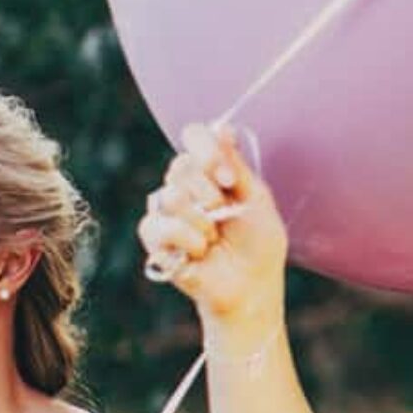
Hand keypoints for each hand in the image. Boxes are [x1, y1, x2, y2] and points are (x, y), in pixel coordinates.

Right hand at [138, 123, 288, 334]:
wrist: (250, 285)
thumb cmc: (259, 244)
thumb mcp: (256, 200)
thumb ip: (237, 166)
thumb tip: (224, 127)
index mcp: (212, 171)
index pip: (195, 136)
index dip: (208, 152)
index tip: (230, 179)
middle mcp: (185, 184)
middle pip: (180, 165)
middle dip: (211, 194)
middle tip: (225, 215)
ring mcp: (166, 209)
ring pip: (169, 196)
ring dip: (202, 222)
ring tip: (214, 238)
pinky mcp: (153, 236)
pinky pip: (159, 226)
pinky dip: (188, 241)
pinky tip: (200, 252)